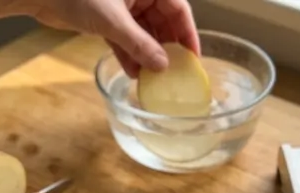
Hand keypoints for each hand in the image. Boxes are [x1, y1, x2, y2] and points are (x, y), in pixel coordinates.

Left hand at [21, 0, 200, 76]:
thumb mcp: (113, 21)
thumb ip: (140, 46)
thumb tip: (162, 66)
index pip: (178, 8)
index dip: (188, 34)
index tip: (193, 59)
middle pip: (163, 21)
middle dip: (166, 48)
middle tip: (173, 73)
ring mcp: (122, 4)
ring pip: (144, 32)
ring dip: (147, 55)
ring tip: (152, 78)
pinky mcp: (107, 16)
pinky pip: (126, 37)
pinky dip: (130, 54)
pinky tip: (133, 72)